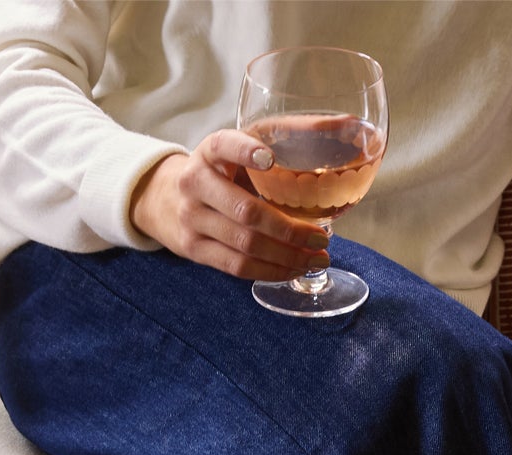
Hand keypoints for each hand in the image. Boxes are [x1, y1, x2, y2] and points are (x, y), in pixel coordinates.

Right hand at [131, 130, 330, 280]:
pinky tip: (293, 269)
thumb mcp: (240, 145)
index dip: (245, 152)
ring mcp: (192, 219)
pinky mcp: (194, 249)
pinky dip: (270, 271)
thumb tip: (345, 125)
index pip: (224, 146)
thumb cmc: (220, 171)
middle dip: (290, 230)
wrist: (166, 198)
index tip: (269, 158)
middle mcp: (196, 183)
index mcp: (210, 150)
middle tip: (322, 237)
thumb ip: (283, 136)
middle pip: (246, 212)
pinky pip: (236, 267)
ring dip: (286, 256)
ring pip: (244, 245)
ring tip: (316, 258)